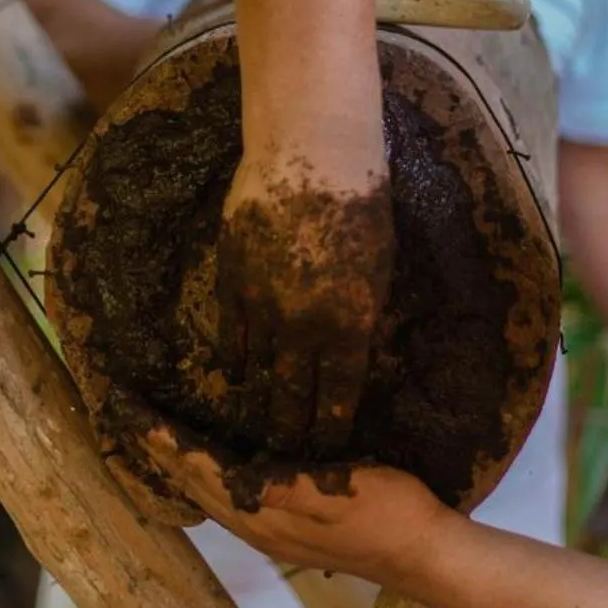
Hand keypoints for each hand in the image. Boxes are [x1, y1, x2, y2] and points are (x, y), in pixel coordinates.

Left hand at [138, 425, 445, 584]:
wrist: (424, 555)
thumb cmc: (391, 514)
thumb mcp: (343, 493)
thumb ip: (290, 491)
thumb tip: (240, 481)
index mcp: (264, 516)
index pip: (200, 473)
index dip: (166, 444)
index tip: (132, 413)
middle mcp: (256, 527)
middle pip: (192, 486)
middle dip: (157, 453)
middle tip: (122, 416)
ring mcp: (269, 532)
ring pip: (206, 495)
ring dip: (176, 466)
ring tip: (148, 437)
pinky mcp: (285, 528)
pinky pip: (227, 499)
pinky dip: (203, 477)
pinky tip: (204, 465)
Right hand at [217, 152, 393, 460]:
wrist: (313, 153)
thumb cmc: (362, 203)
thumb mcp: (377, 268)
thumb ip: (360, 313)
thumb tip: (350, 349)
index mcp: (350, 325)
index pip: (339, 396)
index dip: (331, 427)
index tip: (327, 449)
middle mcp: (305, 327)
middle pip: (293, 395)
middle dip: (292, 431)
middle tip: (288, 454)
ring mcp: (264, 306)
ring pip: (259, 370)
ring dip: (260, 399)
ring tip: (259, 426)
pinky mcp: (233, 280)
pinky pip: (230, 334)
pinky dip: (232, 359)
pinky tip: (233, 374)